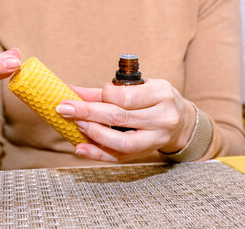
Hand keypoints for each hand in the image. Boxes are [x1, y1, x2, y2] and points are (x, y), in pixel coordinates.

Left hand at [56, 79, 196, 161]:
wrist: (180, 121)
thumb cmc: (153, 100)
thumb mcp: (137, 88)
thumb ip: (104, 91)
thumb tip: (71, 90)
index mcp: (161, 93)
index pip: (125, 96)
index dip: (104, 95)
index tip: (93, 94)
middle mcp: (162, 117)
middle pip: (119, 117)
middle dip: (88, 112)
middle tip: (65, 108)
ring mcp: (156, 138)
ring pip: (121, 141)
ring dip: (93, 133)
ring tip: (76, 125)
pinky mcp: (146, 153)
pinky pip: (120, 157)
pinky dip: (97, 154)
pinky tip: (80, 149)